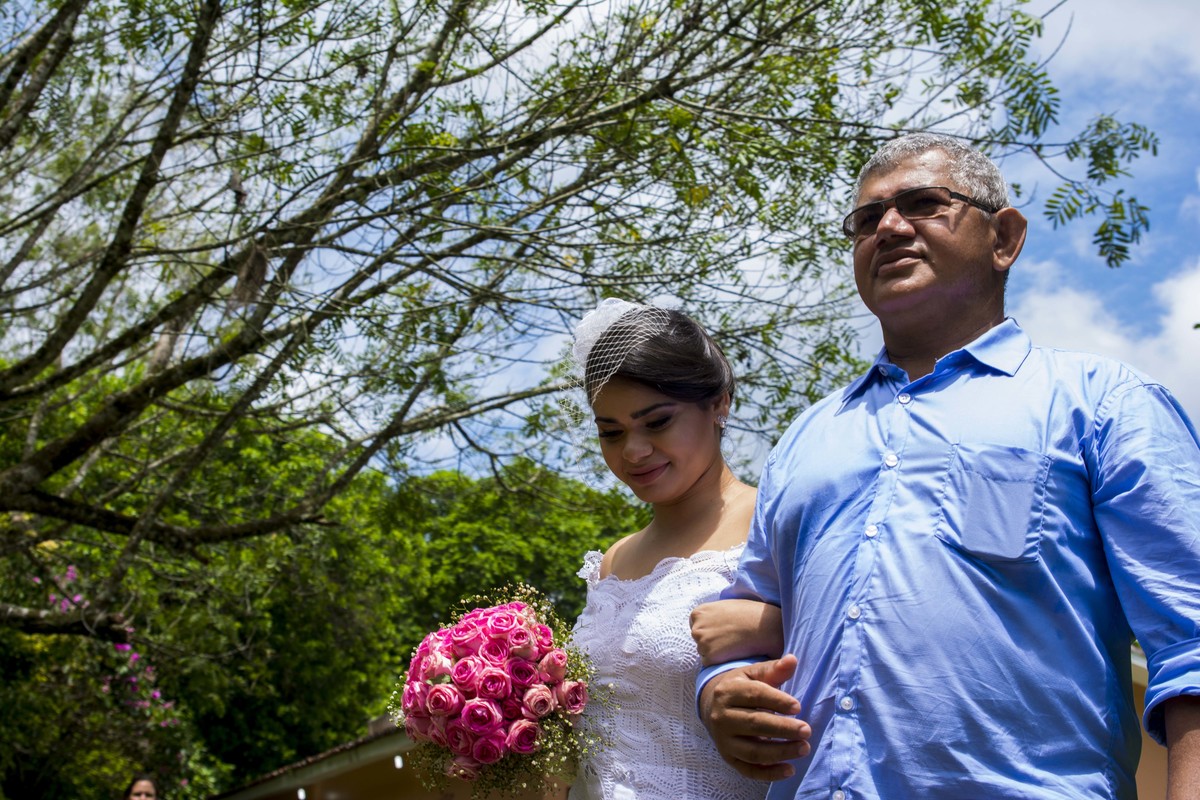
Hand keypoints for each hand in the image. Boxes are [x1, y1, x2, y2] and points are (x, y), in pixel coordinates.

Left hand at [690, 599, 783, 664]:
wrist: (765, 625)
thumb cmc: (749, 613)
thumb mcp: (725, 606)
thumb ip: (713, 615)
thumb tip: (711, 624)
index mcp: (698, 613)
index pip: (698, 627)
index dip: (712, 631)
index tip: (724, 630)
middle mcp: (696, 628)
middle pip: (699, 641)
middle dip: (713, 641)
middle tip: (730, 638)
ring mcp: (701, 643)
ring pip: (705, 653)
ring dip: (717, 652)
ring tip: (734, 644)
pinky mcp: (710, 657)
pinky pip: (710, 664)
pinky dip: (720, 661)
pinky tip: (733, 653)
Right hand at [699, 654, 810, 779]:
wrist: (712, 707)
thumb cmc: (740, 688)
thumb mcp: (752, 674)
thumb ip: (773, 670)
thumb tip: (792, 660)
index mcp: (728, 691)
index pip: (754, 695)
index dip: (777, 700)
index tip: (798, 707)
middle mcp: (722, 716)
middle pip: (754, 724)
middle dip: (783, 728)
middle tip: (806, 730)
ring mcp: (723, 740)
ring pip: (753, 750)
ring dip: (780, 752)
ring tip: (804, 748)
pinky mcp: (728, 757)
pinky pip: (749, 770)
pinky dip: (769, 774)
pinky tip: (790, 770)